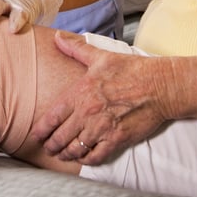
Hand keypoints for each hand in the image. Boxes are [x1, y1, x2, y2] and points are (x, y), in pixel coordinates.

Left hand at [31, 32, 169, 164]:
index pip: (52, 118)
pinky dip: (87, 160)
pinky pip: (96, 156)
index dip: (40, 130)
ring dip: (66, 155)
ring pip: (75, 149)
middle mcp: (87, 113)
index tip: (36, 136)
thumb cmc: (131, 70)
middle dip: (51, 146)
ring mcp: (102, 128)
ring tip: (62, 155)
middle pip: (60, 137)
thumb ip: (76, 49)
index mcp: (80, 93)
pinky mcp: (117, 139)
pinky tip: (83, 159)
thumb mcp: (100, 56)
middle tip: (48, 149)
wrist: (160, 86)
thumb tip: (57, 37)